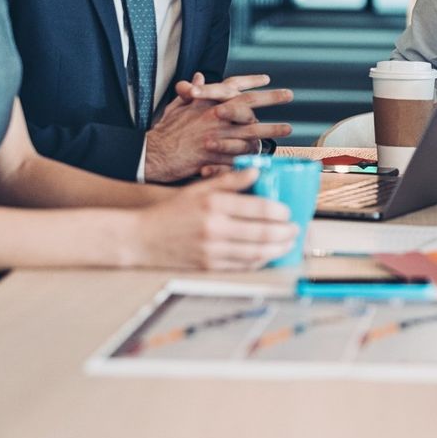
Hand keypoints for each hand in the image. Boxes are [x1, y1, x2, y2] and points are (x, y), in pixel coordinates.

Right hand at [126, 169, 296, 269]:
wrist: (141, 238)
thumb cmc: (172, 212)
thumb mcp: (199, 189)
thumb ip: (230, 181)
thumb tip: (257, 171)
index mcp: (214, 204)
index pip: (259, 208)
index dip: (280, 212)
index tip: (288, 212)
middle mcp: (214, 228)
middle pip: (262, 233)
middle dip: (285, 233)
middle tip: (296, 229)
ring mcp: (211, 250)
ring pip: (256, 252)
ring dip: (278, 249)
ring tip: (288, 243)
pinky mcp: (208, 266)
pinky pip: (242, 266)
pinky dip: (260, 261)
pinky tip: (268, 254)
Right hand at [144, 74, 294, 182]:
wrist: (151, 154)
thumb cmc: (164, 132)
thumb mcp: (176, 107)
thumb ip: (191, 91)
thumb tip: (201, 75)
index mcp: (205, 104)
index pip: (230, 86)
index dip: (249, 81)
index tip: (266, 78)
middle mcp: (213, 117)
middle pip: (248, 104)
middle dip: (270, 98)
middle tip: (288, 94)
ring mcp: (215, 136)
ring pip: (250, 132)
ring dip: (271, 130)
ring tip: (287, 128)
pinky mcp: (214, 156)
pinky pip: (238, 157)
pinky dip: (251, 158)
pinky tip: (265, 156)